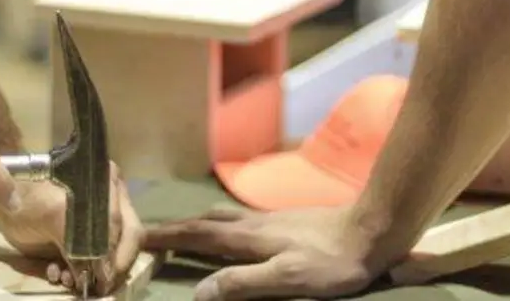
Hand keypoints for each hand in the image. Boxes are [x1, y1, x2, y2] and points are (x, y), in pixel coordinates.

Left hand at [0, 162, 142, 295]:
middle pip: (126, 243)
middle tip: (96, 288)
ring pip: (110, 256)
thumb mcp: (53, 213)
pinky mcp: (82, 239)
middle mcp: (112, 202)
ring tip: (67, 279)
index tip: (103, 279)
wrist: (0, 196)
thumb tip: (101, 270)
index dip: (117, 256)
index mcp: (110, 186)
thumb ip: (80, 239)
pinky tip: (56, 274)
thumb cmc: (26, 195)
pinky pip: (90, 262)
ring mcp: (98, 222)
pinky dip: (76, 273)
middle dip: (109, 269)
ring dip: (91, 273)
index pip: (126, 227)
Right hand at [144, 206, 384, 300]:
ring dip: (197, 223)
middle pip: (205, 222)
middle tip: (149, 233)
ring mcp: (271, 220)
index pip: (198, 235)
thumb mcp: (286, 278)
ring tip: (183, 230)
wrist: (372, 229)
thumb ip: (243, 283)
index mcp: (249, 238)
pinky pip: (240, 220)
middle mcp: (253, 223)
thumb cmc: (332, 261)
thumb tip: (199, 293)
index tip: (136, 237)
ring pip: (223, 217)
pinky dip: (221, 224)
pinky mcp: (287, 221)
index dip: (166, 237)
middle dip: (175, 227)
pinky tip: (232, 231)